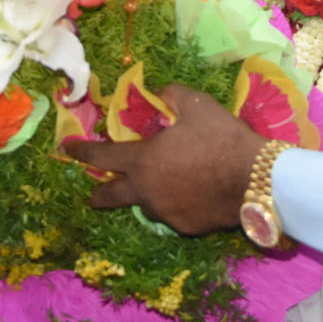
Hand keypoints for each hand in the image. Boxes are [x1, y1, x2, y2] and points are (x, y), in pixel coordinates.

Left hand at [64, 85, 264, 235]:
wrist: (255, 180)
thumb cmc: (221, 138)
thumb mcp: (196, 104)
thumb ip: (171, 96)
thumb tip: (160, 93)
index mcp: (142, 160)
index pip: (102, 156)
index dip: (82, 151)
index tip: (67, 150)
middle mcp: (146, 191)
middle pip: (111, 196)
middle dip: (98, 195)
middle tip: (92, 196)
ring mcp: (166, 213)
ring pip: (147, 205)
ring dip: (147, 195)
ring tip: (163, 185)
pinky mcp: (186, 227)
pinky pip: (174, 214)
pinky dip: (177, 203)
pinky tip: (192, 194)